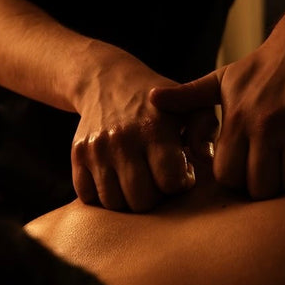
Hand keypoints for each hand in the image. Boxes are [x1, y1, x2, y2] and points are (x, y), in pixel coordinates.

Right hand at [71, 46, 217, 211]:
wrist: (107, 80)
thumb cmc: (159, 101)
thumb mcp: (190, 105)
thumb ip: (205, 130)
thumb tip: (207, 159)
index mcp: (153, 129)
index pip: (170, 182)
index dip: (180, 183)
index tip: (181, 171)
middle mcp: (122, 140)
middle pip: (141, 200)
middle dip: (156, 195)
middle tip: (159, 177)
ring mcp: (96, 149)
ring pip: (114, 203)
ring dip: (130, 197)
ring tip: (140, 177)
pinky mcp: (77, 155)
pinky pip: (88, 196)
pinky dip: (104, 194)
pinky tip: (118, 177)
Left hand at [150, 16, 284, 199]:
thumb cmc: (261, 67)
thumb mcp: (221, 79)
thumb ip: (187, 96)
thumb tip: (151, 99)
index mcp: (236, 120)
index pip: (229, 177)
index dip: (237, 180)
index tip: (246, 170)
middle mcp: (265, 127)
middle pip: (261, 188)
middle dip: (265, 188)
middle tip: (271, 174)